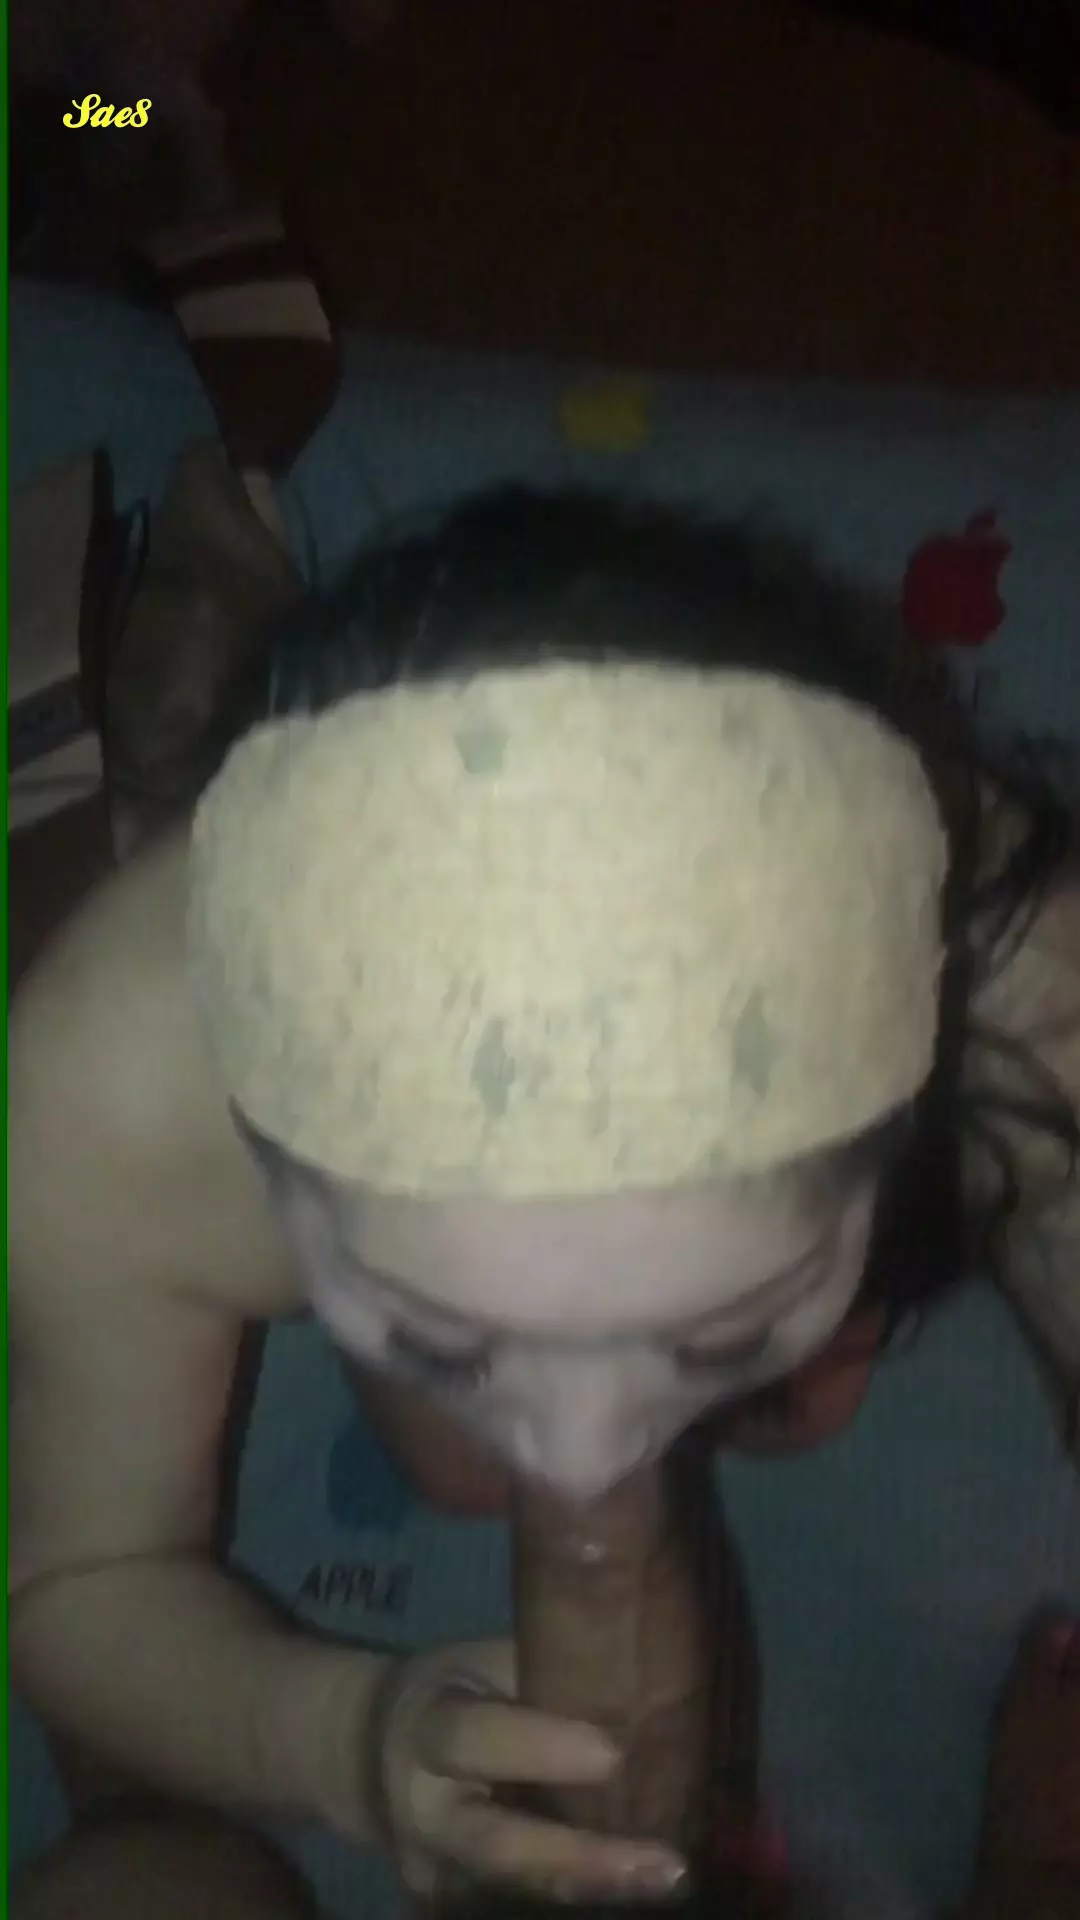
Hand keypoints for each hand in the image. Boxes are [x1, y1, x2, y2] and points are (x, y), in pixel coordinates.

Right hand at [373, 1636, 687, 1902]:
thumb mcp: (484, 1663)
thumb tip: (643, 1668)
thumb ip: (546, 1673)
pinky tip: (637, 1888)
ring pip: (516, 1891)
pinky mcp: (452, 1905)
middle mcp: (427, 1814)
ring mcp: (437, 1874)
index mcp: (429, 1729)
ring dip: (597, 1890)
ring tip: (669, 1880)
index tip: (615, 1752)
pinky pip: (519, 1905)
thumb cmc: (450, 1689)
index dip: (541, 1749)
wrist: (371, 1754)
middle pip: (497, 1849)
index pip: (475, 1740)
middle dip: (583, 1861)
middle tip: (668, 1866)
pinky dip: (581, 1897)